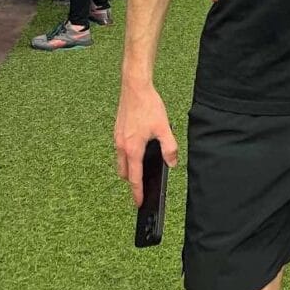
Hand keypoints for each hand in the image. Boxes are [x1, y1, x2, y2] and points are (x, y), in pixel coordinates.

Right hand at [114, 83, 177, 205]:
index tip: (139, 202)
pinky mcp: (118, 130)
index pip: (134, 177)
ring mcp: (117, 138)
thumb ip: (169, 147)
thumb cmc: (148, 106)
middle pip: (124, 172)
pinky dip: (127, 155)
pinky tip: (138, 148)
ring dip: (128, 167)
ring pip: (121, 160)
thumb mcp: (164, 128)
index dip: (137, 191)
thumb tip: (172, 162)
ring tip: (140, 168)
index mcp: (132, 149)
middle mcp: (121, 146)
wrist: (135, 87)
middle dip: (131, 181)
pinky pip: (120, 149)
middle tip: (141, 186)